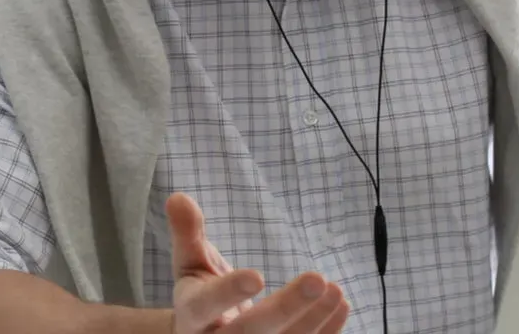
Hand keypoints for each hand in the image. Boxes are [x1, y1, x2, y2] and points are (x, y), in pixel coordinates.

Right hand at [166, 192, 349, 332]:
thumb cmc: (201, 295)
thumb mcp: (190, 263)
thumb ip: (187, 234)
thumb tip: (178, 198)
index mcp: (191, 315)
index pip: (204, 306)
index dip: (228, 293)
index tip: (257, 275)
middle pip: (250, 331)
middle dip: (286, 308)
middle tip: (317, 279)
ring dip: (313, 319)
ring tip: (335, 290)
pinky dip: (325, 332)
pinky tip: (340, 305)